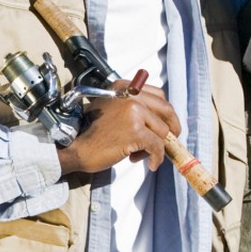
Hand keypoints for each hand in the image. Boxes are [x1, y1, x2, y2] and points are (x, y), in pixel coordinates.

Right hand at [57, 80, 179, 174]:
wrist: (78, 148)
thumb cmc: (93, 132)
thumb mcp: (112, 108)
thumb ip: (133, 106)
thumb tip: (160, 118)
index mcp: (124, 87)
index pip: (158, 95)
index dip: (165, 113)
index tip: (166, 124)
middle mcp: (130, 95)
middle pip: (166, 110)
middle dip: (172, 128)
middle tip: (171, 140)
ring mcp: (134, 112)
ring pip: (163, 131)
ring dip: (156, 146)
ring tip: (141, 154)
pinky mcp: (135, 131)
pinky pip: (157, 146)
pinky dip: (157, 157)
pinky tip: (151, 164)